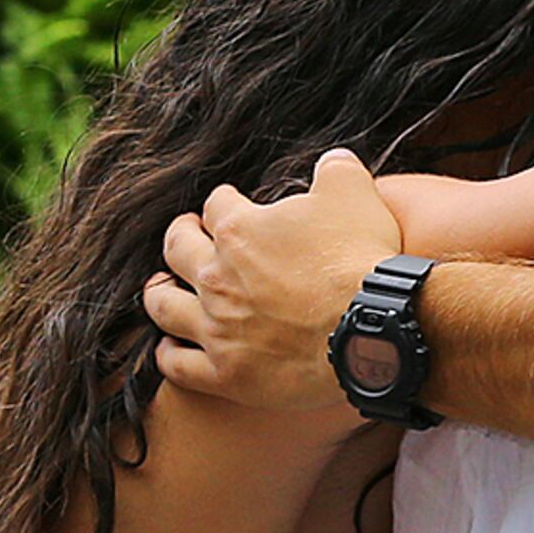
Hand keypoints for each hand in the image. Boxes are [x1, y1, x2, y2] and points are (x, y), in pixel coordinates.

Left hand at [147, 148, 404, 416]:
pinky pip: (178, 365)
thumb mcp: (355, 195)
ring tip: (162, 287)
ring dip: (159, 293)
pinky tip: (170, 347)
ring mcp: (217, 327)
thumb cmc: (361, 261)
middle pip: (177, 249)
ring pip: (164, 306)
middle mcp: (216, 277)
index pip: (216, 206)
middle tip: (186, 235)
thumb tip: (332, 159)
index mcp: (239, 231)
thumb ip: (335, 171)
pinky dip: (169, 354)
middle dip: (180, 237)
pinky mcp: (227, 373)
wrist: (373, 330)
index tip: (232, 204)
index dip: (224, 202)